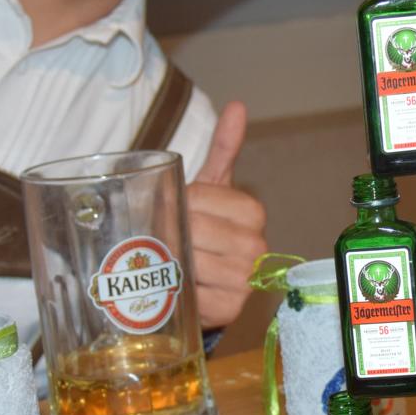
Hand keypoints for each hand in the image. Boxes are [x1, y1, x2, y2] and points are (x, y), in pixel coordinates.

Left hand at [187, 101, 267, 329]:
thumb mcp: (211, 189)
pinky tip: (175, 283)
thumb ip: (223, 149)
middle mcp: (256, 246)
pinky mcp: (231, 308)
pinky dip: (178, 289)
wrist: (206, 280)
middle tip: (158, 237)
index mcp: (252, 211)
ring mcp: (246, 280)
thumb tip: (237, 105)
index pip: (198, 200)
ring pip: (191, 261)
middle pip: (193, 230)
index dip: (173, 204)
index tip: (166, 211)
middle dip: (168, 231)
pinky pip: (193, 293)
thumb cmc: (205, 228)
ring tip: (165, 260)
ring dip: (169, 260)